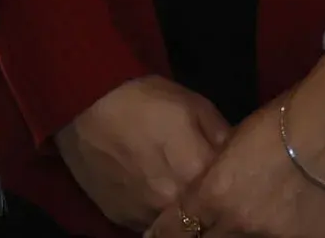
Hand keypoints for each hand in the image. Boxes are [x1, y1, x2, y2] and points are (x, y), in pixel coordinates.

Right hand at [56, 77, 231, 232]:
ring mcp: (145, 215)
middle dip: (209, 203)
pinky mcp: (122, 219)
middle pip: (203, 216)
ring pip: (177, 226)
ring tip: (176, 187)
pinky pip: (150, 224)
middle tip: (203, 184)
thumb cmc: (145, 100)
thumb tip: (240, 157)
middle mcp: (173, 202)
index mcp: (196, 172)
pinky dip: (157, 213)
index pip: (229, 194)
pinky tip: (154, 192)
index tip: (233, 178)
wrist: (85, 106)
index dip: (233, 185)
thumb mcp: (195, 106)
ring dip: (181, 212)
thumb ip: (223, 137)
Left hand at [170, 57, 324, 237]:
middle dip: (206, 233)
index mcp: (214, 194)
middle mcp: (238, 224)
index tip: (170, 229)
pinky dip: (277, 235)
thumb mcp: (236, 143)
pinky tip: (284, 222)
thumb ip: (217, 176)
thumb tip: (207, 194)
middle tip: (218, 220)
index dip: (168, 231)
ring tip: (256, 214)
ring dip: (243, 233)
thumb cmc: (286, 117)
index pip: (173, 230)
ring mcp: (273, 237)